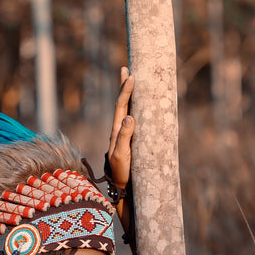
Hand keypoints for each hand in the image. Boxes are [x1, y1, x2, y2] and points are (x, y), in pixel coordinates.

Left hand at [107, 67, 134, 188]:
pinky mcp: (130, 138)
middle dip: (123, 86)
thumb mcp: (122, 154)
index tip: (131, 76)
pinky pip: (132, 117)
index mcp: (116, 130)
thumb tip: (130, 116)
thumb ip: (124, 136)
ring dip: (127, 94)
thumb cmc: (121, 171)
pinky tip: (137, 103)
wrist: (121, 185)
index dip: (126, 91)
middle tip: (124, 69)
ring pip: (126, 108)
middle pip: (121, 103)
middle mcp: (119, 128)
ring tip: (129, 79)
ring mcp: (124, 133)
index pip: (121, 106)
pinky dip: (134, 106)